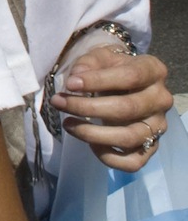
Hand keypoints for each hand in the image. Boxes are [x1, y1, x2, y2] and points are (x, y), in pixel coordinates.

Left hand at [52, 47, 171, 169]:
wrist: (125, 82)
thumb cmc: (111, 68)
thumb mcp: (100, 57)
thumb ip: (88, 63)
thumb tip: (76, 77)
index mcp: (153, 71)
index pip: (130, 77)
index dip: (98, 81)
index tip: (70, 84)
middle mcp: (161, 99)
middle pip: (126, 109)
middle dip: (86, 108)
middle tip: (58, 102)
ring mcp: (158, 126)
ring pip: (128, 137)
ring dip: (91, 134)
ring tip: (68, 124)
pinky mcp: (151, 148)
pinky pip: (132, 162)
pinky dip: (108, 157)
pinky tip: (90, 144)